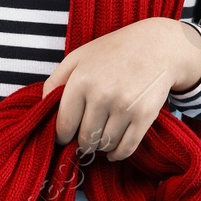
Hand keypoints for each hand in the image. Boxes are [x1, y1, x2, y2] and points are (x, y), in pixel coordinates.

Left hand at [41, 18, 200, 162]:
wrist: (158, 46)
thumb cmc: (114, 52)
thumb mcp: (79, 57)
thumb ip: (55, 81)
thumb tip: (42, 109)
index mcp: (81, 81)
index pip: (64, 126)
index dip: (63, 136)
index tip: (67, 136)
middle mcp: (101, 95)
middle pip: (84, 139)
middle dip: (84, 141)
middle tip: (88, 135)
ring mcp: (124, 106)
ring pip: (104, 145)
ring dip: (101, 146)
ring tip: (103, 135)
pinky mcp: (144, 115)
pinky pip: (125, 149)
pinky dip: (117, 154)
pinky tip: (114, 149)